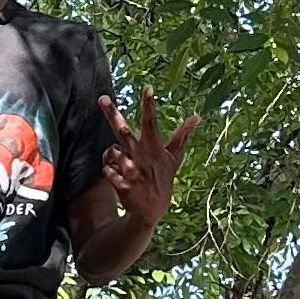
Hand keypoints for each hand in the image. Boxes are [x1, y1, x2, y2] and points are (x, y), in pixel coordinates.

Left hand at [95, 91, 195, 228]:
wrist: (150, 211)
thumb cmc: (163, 180)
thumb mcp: (174, 158)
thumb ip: (182, 136)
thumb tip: (197, 116)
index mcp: (153, 147)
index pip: (150, 122)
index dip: (148, 105)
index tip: (147, 87)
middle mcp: (140, 156)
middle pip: (123, 130)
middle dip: (112, 114)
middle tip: (102, 98)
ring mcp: (129, 170)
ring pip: (111, 150)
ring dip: (114, 154)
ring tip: (126, 165)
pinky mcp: (120, 183)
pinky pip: (106, 168)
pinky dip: (109, 169)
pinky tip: (119, 175)